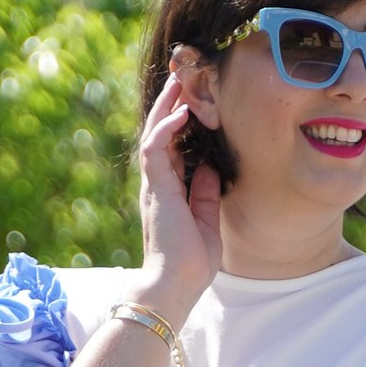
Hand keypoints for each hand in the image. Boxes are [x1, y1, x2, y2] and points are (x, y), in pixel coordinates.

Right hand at [137, 70, 221, 308]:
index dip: (180, 125)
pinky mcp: (155, 188)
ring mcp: (154, 185)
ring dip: (165, 107)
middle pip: (160, 134)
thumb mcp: (207, 222)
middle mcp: (158, 185)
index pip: (172, 149)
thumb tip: (211, 167)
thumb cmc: (191, 263)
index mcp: (169, 192)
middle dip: (170, 106)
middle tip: (182, 80)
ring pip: (154, 134)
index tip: (194, 103)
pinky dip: (166, 127)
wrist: (174, 286)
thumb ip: (206, 194)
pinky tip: (182, 111)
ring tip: (177, 83)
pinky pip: (155, 147)